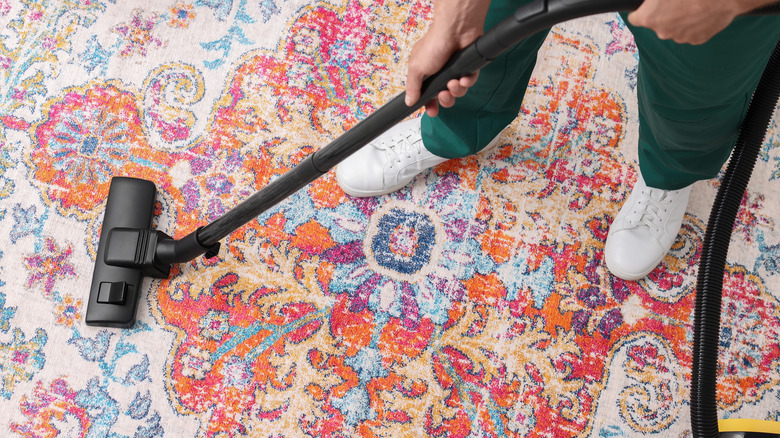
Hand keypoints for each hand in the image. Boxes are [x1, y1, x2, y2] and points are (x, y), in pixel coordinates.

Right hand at [404, 0, 490, 116]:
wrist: (455, 30)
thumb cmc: (434, 44)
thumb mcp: (416, 68)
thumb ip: (413, 87)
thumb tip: (409, 101)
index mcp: (426, 74)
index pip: (428, 95)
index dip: (430, 105)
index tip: (431, 111)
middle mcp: (441, 74)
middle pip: (445, 98)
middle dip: (445, 100)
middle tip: (444, 95)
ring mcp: (455, 71)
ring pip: (458, 92)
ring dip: (456, 90)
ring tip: (453, 82)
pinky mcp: (468, 68)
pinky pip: (469, 83)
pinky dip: (467, 82)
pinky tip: (463, 77)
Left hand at [628, 0, 762, 44]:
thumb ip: (653, 0)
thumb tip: (651, 1)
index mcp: (650, 18)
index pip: (635, 18)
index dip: (641, 10)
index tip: (647, 6)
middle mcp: (662, 32)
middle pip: (656, 24)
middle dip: (663, 14)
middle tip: (676, 1)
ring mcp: (680, 38)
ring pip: (674, 28)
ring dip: (679, 19)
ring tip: (692, 4)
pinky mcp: (696, 40)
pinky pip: (690, 31)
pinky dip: (693, 24)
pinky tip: (701, 11)